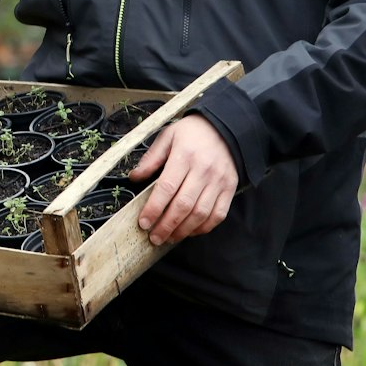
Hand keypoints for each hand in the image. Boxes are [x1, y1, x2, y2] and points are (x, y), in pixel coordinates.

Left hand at [129, 115, 237, 246]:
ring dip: (183, 230)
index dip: (154, 208)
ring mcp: (218, 181)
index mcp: (184, 156)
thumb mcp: (168, 136)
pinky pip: (218, 214)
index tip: (143, 223)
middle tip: (154, 237)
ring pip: (201, 214)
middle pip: (183, 205)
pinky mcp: (230, 188)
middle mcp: (203, 171)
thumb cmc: (192, 133)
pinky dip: (204, 227)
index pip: (166, 188)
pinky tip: (190, 231)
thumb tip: (134, 178)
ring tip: (169, 238)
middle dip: (166, 225)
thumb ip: (151, 158)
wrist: (226, 128)